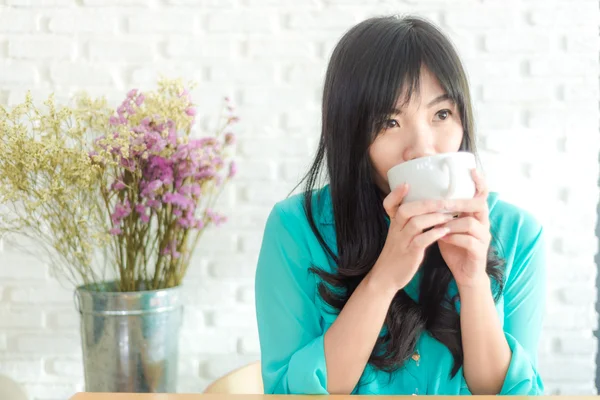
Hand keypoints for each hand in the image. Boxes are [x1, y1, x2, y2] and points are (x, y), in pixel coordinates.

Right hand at [370, 183, 455, 292]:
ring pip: (415, 223)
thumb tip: (428, 208)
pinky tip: (445, 231)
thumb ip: (410, 221)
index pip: (389, 205)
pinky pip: (421, 241)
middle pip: (406, 210)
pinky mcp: (409, 254)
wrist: (386, 277)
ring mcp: (401, 242)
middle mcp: (396, 230)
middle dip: (427, 203)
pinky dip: (433, 234)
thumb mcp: (399, 235)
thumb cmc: (397, 253)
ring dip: (434, 217)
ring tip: (450, 215)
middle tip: (446, 200)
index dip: (396, 194)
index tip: (406, 184)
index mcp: (394, 224)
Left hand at [437, 169, 490, 289]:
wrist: (464, 274)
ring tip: (438, 225)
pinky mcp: (479, 252)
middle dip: (460, 202)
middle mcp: (483, 224)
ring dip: (452, 223)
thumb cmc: (455, 247)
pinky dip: (453, 238)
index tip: (471, 169)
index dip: (479, 182)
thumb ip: (444, 213)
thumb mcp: (448, 226)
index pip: (482, 194)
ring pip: (471, 223)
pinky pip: (469, 241)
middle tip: (443, 203)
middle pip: (479, 204)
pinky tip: (442, 239)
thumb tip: (427, 196)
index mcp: (476, 215)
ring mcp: (483, 238)